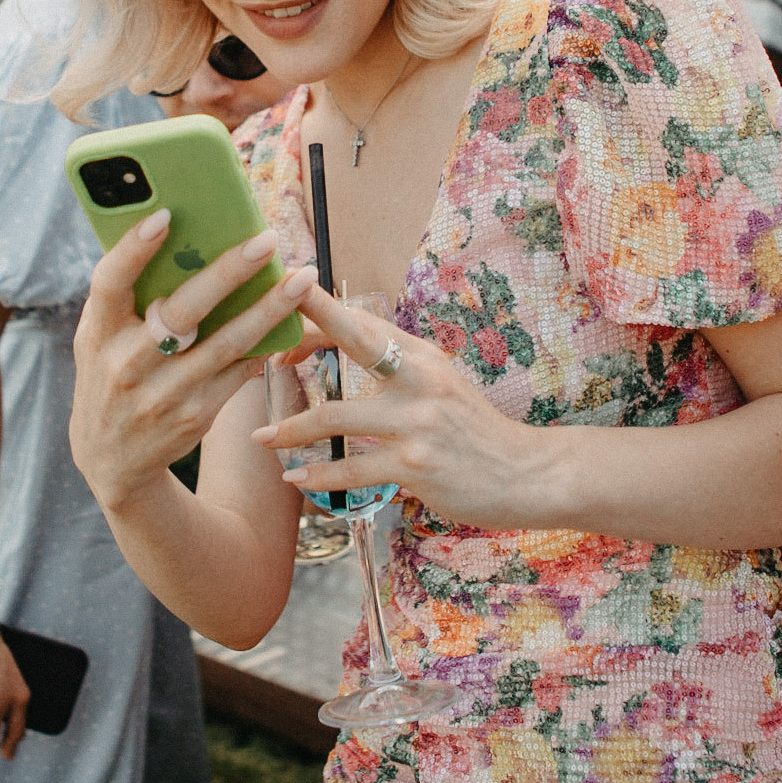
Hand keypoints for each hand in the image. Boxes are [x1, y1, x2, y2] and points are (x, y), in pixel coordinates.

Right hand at [69, 211, 312, 513]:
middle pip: (182, 310)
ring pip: (227, 342)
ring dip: (270, 308)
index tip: (165, 215)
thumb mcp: (100, 340)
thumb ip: (128, 299)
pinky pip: (239, 370)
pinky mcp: (196, 415)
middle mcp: (127, 364)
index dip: (133, 249)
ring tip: (303, 277)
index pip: (110, 284)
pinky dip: (266, 342)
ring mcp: (163, 394)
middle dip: (229, 272)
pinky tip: (292, 319)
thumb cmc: (111, 374)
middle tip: (267, 239)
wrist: (112, 460)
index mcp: (97, 334)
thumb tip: (186, 239)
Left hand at [249, 287, 546, 530]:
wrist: (526, 474)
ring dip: (291, 430)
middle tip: (255, 337)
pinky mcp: (414, 466)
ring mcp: (417, 422)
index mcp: (422, 355)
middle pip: (351, 340)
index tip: (281, 302)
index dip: (318, 308)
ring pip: (335, 417)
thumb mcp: (441, 384)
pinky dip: (317, 477)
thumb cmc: (475, 431)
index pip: (363, 320)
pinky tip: (295, 480)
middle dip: (301, 332)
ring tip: (262, 438)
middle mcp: (419, 378)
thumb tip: (351, 344)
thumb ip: (399, 367)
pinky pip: (351, 471)